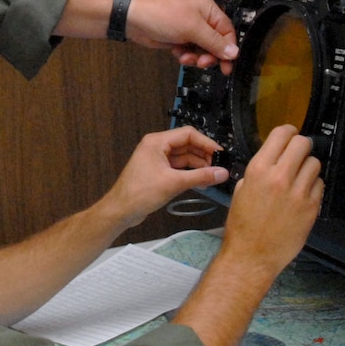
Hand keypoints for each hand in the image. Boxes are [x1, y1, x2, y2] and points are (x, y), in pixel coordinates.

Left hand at [101, 127, 228, 230]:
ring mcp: (157, 159)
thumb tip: (223, 173)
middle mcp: (157, 147)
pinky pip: (179, 168)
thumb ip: (200, 176)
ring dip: (198, 165)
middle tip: (220, 167)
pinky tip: (202, 181)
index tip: (221, 154)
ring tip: (214, 176)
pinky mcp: (159, 172)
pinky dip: (190, 173)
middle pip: (187, 145)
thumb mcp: (174, 183)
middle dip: (204, 155)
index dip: (206, 143)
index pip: (188, 134)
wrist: (121, 211)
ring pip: (184, 157)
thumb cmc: (141, 193)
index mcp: (157, 142)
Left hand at [125, 0, 238, 74]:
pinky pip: (191, 53)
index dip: (228, 49)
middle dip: (210, 56)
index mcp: (209, 10)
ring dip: (196, 58)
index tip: (226, 65)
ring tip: (186, 57)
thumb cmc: (161, 15)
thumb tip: (233, 52)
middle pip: (216, 44)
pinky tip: (177, 53)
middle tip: (202, 62)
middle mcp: (202, 20)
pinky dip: (185, 56)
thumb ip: (214, 42)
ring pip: (203, 51)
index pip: (228, 32)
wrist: (134, 20)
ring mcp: (190, 30)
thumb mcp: (193, 29)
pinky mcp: (180, 39)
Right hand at [222, 125, 322, 276]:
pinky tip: (303, 195)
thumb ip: (259, 171)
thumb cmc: (242, 225)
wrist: (252, 255)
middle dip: (301, 146)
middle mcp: (280, 177)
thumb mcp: (241, 189)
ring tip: (300, 178)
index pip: (282, 134)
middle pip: (303, 144)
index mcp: (259, 169)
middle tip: (297, 155)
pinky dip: (313, 187)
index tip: (290, 136)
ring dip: (308, 167)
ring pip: (315, 164)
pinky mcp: (311, 208)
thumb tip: (274, 159)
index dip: (288, 132)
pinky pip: (320, 185)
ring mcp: (298, 193)